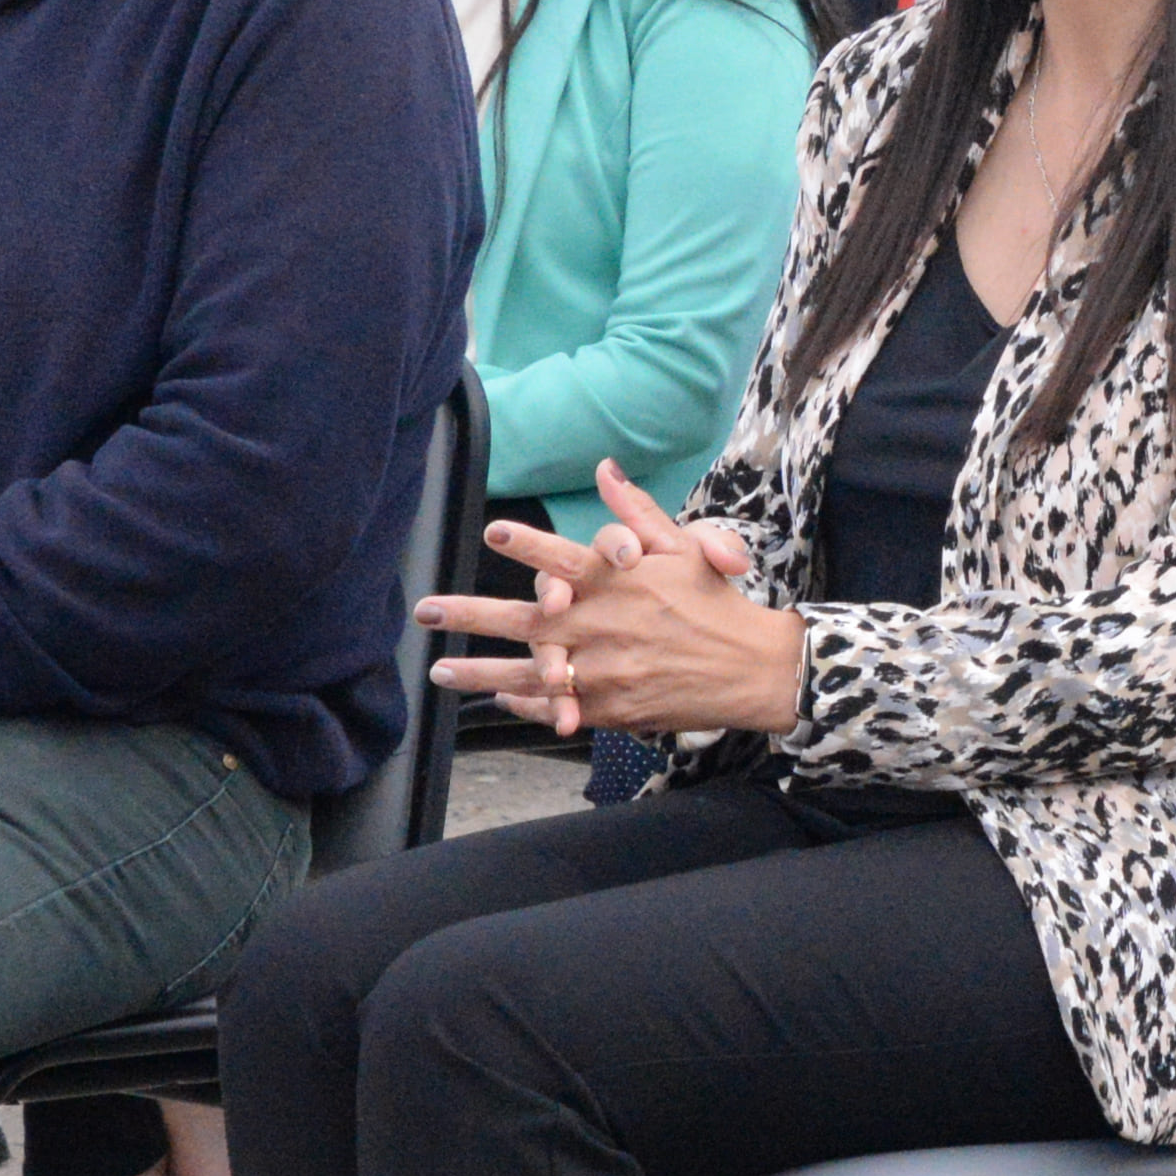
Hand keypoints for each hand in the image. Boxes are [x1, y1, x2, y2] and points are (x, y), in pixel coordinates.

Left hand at [422, 461, 803, 739]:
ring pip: (526, 672)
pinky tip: (498, 696)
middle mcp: (603, 625)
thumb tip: (605, 468)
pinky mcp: (609, 707)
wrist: (752, 669)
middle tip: (424, 611)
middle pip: (523, 619)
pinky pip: (555, 705)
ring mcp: (602, 670)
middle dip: (468, 614)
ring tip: (438, 670)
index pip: (567, 557)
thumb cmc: (716, 601)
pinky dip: (525, 702)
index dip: (529, 545)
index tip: (493, 532)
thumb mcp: (684, 548)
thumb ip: (636, 512)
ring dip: (477, 671)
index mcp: (620, 582)